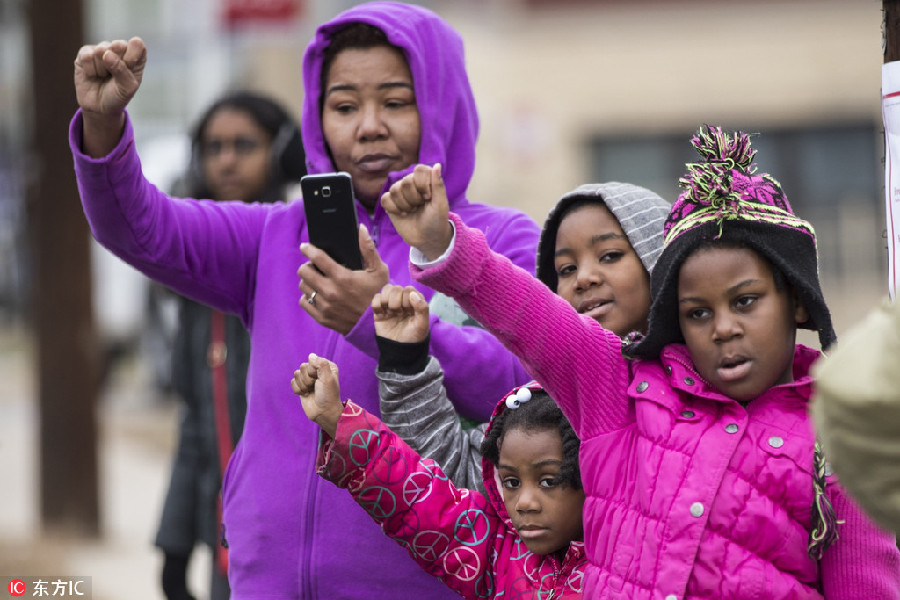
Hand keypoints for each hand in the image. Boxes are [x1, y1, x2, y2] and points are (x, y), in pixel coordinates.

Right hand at [73, 37, 146, 156]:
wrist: (100, 111)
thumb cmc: (118, 99)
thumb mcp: (128, 86)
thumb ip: (123, 68)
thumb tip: (109, 52)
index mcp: (134, 60)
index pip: (137, 46)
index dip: (134, 52)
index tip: (131, 63)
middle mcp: (118, 54)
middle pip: (119, 45)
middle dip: (117, 59)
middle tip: (115, 72)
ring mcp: (101, 55)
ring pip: (102, 48)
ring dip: (103, 63)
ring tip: (102, 76)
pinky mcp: (84, 58)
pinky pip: (86, 53)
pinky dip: (89, 61)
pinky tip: (91, 69)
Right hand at [292, 353, 342, 437]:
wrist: (323, 412)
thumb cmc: (328, 395)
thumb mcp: (328, 378)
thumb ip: (321, 364)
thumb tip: (311, 356)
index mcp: (326, 366)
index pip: (312, 360)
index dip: (313, 371)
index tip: (320, 380)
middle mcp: (317, 370)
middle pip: (302, 367)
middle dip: (307, 379)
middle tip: (315, 387)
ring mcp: (309, 378)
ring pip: (296, 374)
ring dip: (303, 385)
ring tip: (310, 391)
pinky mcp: (301, 386)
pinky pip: (292, 382)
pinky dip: (298, 389)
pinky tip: (305, 394)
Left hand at [298, 224, 389, 334]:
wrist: (377, 325)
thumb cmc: (378, 295)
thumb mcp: (379, 271)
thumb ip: (368, 248)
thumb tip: (361, 228)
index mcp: (343, 277)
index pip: (317, 258)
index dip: (308, 249)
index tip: (305, 246)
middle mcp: (331, 291)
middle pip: (304, 271)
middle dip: (308, 265)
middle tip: (315, 266)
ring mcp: (325, 306)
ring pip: (303, 286)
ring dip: (307, 280)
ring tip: (316, 279)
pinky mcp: (322, 318)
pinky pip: (304, 302)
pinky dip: (308, 296)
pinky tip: (317, 294)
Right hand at [372, 285, 429, 342]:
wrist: (399, 349)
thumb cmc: (413, 336)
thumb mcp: (422, 324)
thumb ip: (422, 308)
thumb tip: (412, 293)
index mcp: (415, 300)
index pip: (409, 289)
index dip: (408, 300)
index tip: (409, 312)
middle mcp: (403, 299)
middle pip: (396, 288)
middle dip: (397, 302)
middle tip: (400, 314)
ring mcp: (391, 303)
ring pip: (386, 289)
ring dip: (387, 301)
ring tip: (391, 313)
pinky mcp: (380, 309)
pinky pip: (376, 298)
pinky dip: (377, 305)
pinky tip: (382, 315)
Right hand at [380, 163, 452, 260]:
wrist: (427, 238)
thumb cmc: (436, 220)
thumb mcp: (441, 204)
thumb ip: (438, 184)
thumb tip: (437, 165)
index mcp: (425, 180)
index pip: (419, 170)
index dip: (423, 184)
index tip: (428, 198)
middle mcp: (411, 183)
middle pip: (406, 182)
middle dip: (414, 198)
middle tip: (420, 207)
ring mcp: (399, 192)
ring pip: (394, 190)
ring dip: (405, 205)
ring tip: (412, 211)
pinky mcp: (390, 203)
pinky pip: (385, 199)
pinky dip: (394, 208)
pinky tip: (403, 214)